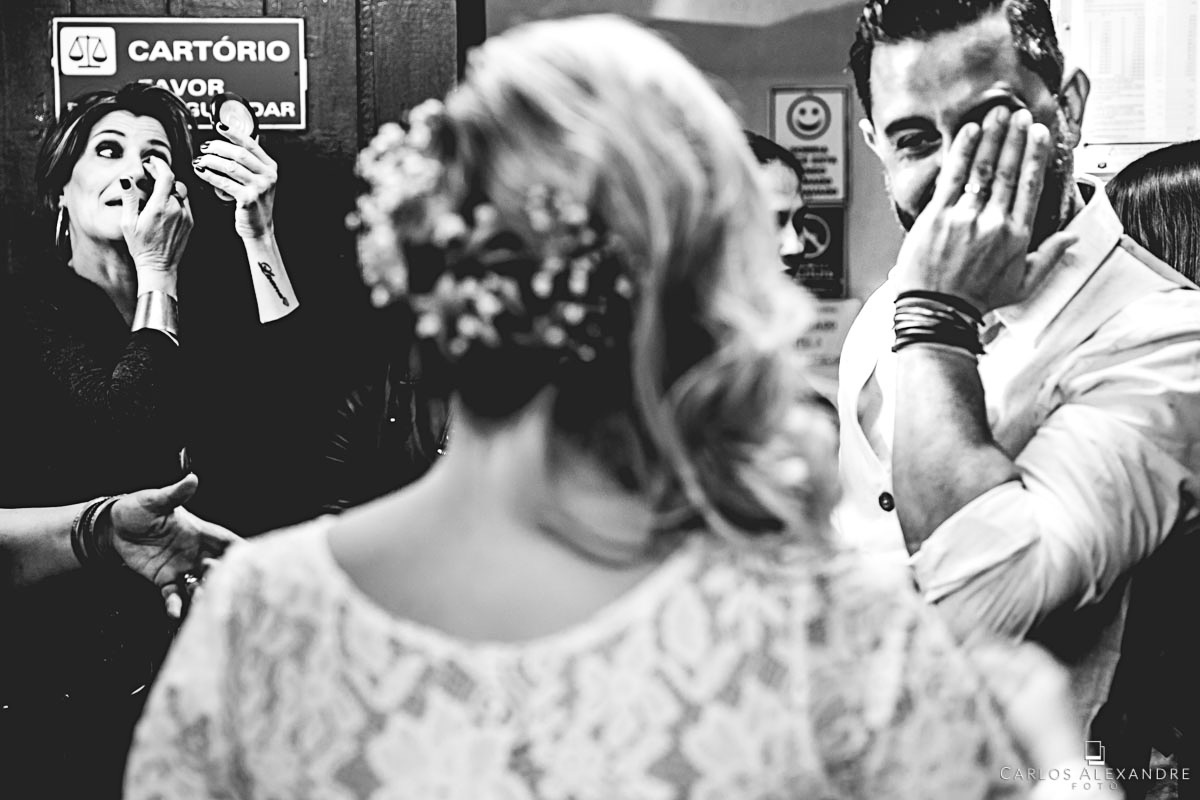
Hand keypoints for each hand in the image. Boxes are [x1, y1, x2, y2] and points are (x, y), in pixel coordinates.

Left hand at [103, 474, 239, 617]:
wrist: (112, 527)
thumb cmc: (137, 509)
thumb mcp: (156, 501)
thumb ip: (175, 494)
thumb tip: (191, 479)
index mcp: (199, 532)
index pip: (227, 541)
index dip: (241, 550)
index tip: (254, 561)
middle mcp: (195, 552)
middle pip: (218, 567)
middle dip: (222, 575)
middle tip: (218, 579)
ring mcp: (180, 568)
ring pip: (200, 584)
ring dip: (203, 593)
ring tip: (200, 598)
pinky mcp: (164, 580)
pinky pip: (173, 596)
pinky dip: (175, 605)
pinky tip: (175, 612)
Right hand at [121, 156, 193, 289]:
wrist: (159, 266)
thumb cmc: (141, 246)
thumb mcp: (128, 223)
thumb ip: (129, 199)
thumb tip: (126, 180)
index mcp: (160, 207)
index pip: (166, 176)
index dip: (160, 164)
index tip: (152, 162)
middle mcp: (176, 209)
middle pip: (175, 182)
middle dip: (163, 175)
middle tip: (151, 174)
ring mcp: (186, 216)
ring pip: (181, 193)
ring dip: (170, 187)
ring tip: (157, 189)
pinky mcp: (190, 223)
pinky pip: (185, 204)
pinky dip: (176, 199)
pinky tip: (165, 204)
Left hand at [194, 123, 278, 238]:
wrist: (259, 228)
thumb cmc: (255, 204)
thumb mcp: (259, 181)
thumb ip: (250, 164)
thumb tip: (231, 144)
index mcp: (270, 167)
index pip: (250, 144)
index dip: (234, 133)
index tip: (219, 127)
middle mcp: (268, 176)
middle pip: (239, 153)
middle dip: (218, 147)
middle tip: (205, 148)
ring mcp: (259, 187)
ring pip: (230, 166)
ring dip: (211, 161)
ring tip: (200, 160)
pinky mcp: (248, 199)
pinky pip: (224, 182)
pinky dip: (209, 175)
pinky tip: (201, 172)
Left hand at [893, 107, 1075, 311]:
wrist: (936, 310)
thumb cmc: (976, 299)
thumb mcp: (1022, 285)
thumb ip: (1048, 257)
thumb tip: (1072, 238)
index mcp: (1016, 236)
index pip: (1031, 186)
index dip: (1036, 156)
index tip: (1040, 135)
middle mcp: (993, 222)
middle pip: (1009, 171)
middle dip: (1016, 138)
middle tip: (1021, 115)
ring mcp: (964, 217)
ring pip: (983, 169)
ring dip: (993, 137)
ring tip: (999, 114)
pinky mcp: (936, 216)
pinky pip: (952, 176)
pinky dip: (962, 151)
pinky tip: (970, 131)